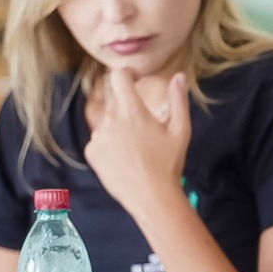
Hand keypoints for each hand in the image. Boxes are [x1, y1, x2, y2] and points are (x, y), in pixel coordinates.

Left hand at [84, 69, 190, 218]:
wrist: (151, 197)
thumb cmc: (168, 164)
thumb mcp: (181, 130)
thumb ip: (178, 100)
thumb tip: (178, 76)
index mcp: (132, 111)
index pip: (118, 76)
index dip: (126, 74)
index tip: (133, 79)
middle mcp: (111, 120)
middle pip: (115, 102)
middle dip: (127, 110)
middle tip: (143, 130)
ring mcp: (98, 137)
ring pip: (106, 122)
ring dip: (117, 128)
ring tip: (134, 149)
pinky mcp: (91, 153)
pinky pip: (98, 141)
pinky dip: (109, 145)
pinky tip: (123, 159)